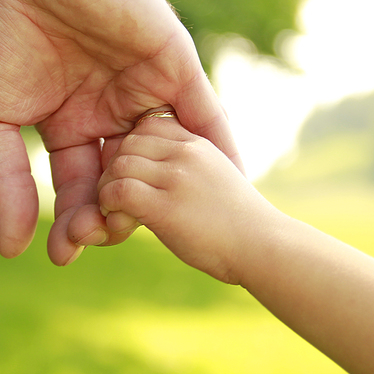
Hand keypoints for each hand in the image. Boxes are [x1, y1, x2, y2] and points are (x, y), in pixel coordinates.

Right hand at [0, 0, 243, 264]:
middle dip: (114, 213)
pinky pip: (205, 116)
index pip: (79, 184)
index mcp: (65, 121)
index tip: (63, 255)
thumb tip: (11, 248)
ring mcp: (143, 87)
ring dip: (168, 193)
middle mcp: (107, 108)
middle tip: (101, 238)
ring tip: (174, 232)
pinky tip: (226, 188)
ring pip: (165, 155)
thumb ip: (3, 181)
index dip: (73, 220)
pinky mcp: (174, 64)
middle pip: (124, 178)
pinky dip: (218, 151)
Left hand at [98, 111, 267, 282]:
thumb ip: (189, 169)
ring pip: (118, 165)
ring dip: (108, 191)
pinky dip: (110, 207)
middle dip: (115, 170)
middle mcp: (186, 153)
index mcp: (197, 144)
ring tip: (118, 213)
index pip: (147, 125)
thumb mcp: (216, 178)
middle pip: (127, 143)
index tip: (135, 177)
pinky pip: (119, 192)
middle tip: (119, 198)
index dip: (132, 150)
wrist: (266, 249)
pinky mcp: (166, 206)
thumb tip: (155, 176)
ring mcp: (177, 177)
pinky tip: (121, 222)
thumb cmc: (240, 224)